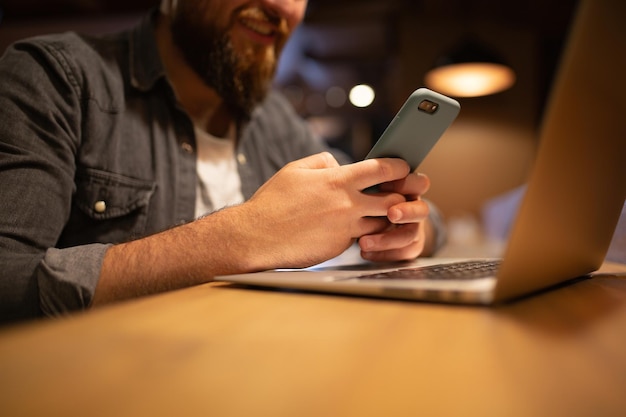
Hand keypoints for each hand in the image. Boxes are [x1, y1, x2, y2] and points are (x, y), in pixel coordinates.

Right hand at [234, 152, 412, 269]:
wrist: (257, 237)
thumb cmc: (273, 202)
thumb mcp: (295, 170)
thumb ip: (322, 162)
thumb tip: (338, 164)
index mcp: (338, 181)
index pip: (383, 169)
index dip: (399, 168)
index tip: (404, 168)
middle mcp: (348, 205)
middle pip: (393, 201)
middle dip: (401, 197)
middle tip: (400, 195)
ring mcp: (346, 229)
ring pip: (381, 223)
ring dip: (382, 218)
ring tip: (376, 213)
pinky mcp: (340, 248)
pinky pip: (361, 238)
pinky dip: (362, 233)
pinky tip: (352, 229)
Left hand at [358, 171, 432, 261]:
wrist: (357, 222)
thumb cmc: (357, 197)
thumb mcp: (357, 182)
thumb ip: (354, 175)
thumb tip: (334, 166)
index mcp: (406, 188)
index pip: (418, 182)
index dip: (406, 183)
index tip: (385, 185)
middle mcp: (413, 207)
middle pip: (422, 209)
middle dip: (407, 211)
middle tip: (391, 213)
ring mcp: (413, 228)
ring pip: (411, 234)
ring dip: (389, 238)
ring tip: (363, 243)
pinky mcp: (408, 247)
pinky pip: (404, 253)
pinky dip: (385, 254)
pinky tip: (364, 253)